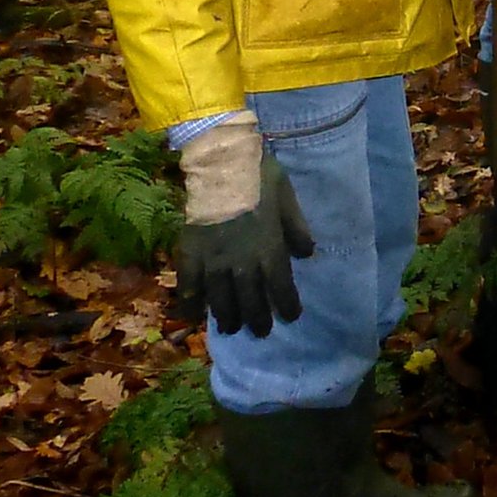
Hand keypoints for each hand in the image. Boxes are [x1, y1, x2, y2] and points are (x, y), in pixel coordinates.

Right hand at [174, 116, 314, 335]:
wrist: (221, 165)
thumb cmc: (258, 177)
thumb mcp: (287, 198)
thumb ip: (297, 228)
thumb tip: (307, 254)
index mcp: (270, 251)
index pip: (281, 289)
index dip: (287, 306)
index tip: (291, 316)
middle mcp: (243, 264)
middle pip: (252, 302)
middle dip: (258, 320)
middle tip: (260, 331)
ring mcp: (215, 262)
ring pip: (221, 300)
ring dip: (228, 317)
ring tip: (231, 328)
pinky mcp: (190, 255)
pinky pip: (189, 287)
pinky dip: (190, 303)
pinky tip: (191, 314)